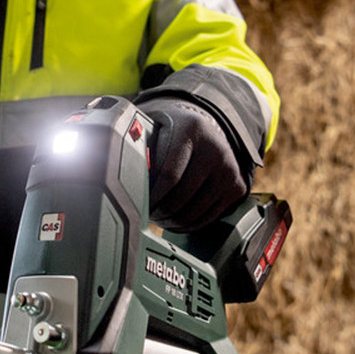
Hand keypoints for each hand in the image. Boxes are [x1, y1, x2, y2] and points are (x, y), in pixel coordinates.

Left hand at [144, 98, 249, 230]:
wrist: (207, 128)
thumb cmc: (173, 131)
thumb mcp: (157, 129)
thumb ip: (141, 147)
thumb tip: (118, 174)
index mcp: (191, 130)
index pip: (169, 174)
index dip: (152, 196)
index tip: (139, 205)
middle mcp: (215, 149)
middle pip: (181, 196)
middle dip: (160, 212)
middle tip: (146, 216)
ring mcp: (229, 169)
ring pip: (195, 211)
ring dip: (173, 222)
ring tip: (158, 220)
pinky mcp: (236, 187)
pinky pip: (209, 216)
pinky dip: (190, 225)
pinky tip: (176, 223)